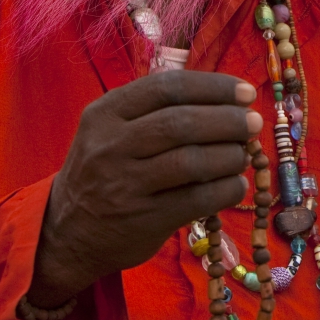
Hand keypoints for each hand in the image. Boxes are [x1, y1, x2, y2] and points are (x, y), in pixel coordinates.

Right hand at [27, 70, 261, 306]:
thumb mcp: (110, 129)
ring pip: (192, 161)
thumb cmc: (102, 170)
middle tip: (253, 123)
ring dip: (230, 155)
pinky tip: (235, 184)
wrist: (66, 232)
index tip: (245, 92)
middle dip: (228, 121)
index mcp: (105, 112)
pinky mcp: (144, 220)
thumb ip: (155, 110)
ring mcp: (126, 184)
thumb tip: (226, 100)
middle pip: (182, 123)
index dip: (213, 87)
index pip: (167, 88)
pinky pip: (197, 200)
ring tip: (243, 154)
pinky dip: (226, 189)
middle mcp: (111, 145)